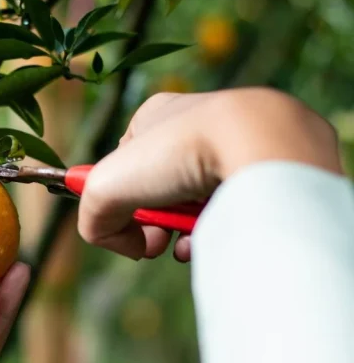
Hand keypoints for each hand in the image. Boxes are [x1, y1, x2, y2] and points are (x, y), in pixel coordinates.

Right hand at [77, 88, 341, 261]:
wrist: (262, 145)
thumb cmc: (176, 154)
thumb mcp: (104, 189)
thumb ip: (95, 220)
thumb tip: (131, 245)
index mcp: (157, 116)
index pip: (125, 163)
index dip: (117, 197)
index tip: (120, 221)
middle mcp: (197, 126)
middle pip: (161, 188)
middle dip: (153, 223)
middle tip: (154, 241)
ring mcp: (235, 147)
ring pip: (199, 203)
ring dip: (185, 231)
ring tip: (188, 244)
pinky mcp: (268, 171)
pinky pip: (236, 209)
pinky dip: (221, 229)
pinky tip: (217, 235)